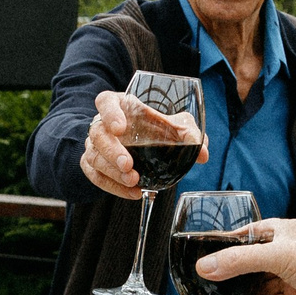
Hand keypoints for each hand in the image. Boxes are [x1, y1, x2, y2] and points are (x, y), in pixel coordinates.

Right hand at [81, 90, 206, 199]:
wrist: (142, 142)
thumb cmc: (156, 127)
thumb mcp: (174, 126)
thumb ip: (188, 134)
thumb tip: (203, 154)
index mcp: (119, 105)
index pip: (105, 102)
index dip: (110, 113)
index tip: (120, 127)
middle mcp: (102, 123)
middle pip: (97, 134)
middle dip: (112, 151)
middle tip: (129, 165)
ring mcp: (95, 145)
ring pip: (94, 157)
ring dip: (112, 172)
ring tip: (133, 181)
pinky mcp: (93, 164)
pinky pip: (96, 176)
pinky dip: (112, 187)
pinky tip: (131, 192)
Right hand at [198, 219, 295, 294]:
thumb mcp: (279, 255)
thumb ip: (240, 260)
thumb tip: (205, 266)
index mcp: (283, 232)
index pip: (246, 237)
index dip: (225, 249)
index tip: (204, 263)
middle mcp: (285, 254)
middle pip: (248, 270)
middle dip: (227, 287)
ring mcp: (290, 279)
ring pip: (256, 293)